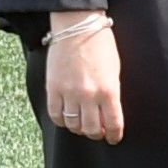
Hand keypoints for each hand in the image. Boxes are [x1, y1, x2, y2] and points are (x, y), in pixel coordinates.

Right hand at [43, 21, 125, 143]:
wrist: (77, 28)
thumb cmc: (101, 46)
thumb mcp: (115, 71)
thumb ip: (112, 93)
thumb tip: (108, 113)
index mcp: (109, 90)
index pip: (113, 123)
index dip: (114, 135)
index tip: (114, 138)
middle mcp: (89, 95)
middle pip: (91, 128)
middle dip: (96, 134)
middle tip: (98, 132)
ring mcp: (68, 92)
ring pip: (72, 124)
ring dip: (79, 128)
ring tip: (83, 125)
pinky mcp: (52, 88)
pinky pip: (55, 114)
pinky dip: (61, 120)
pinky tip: (66, 118)